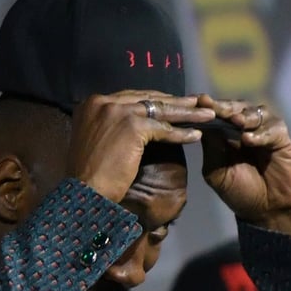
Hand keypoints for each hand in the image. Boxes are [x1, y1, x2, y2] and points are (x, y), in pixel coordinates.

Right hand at [67, 90, 214, 202]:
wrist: (84, 192)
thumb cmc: (89, 176)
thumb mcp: (95, 141)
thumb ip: (110, 127)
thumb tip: (132, 127)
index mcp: (92, 103)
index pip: (131, 98)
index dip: (154, 101)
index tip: (172, 104)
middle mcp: (103, 102)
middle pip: (147, 99)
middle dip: (174, 102)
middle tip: (197, 103)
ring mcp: (118, 112)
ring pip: (159, 111)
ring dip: (186, 114)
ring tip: (207, 115)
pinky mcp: (132, 126)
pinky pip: (163, 129)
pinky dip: (181, 133)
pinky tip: (196, 135)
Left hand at [197, 94, 290, 236]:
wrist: (265, 209)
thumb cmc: (239, 191)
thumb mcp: (217, 172)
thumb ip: (211, 149)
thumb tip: (201, 125)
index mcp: (224, 133)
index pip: (215, 115)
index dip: (207, 107)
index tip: (197, 101)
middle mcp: (244, 126)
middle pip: (234, 108)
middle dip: (223, 107)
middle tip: (213, 106)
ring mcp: (263, 129)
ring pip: (254, 113)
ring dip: (243, 116)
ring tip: (235, 121)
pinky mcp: (280, 137)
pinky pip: (272, 129)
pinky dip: (261, 133)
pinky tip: (248, 139)